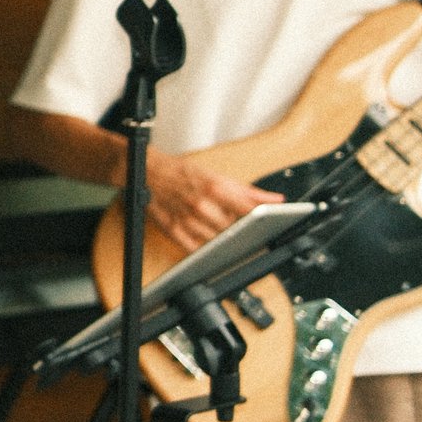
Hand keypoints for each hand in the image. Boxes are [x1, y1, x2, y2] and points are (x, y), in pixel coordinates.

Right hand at [142, 150, 281, 251]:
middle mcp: (202, 205)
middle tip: (243, 227)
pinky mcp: (174, 231)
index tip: (274, 225)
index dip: (263, 220)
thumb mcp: (216, 175)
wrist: (146, 171)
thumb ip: (248, 190)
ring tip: (223, 231)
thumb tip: (275, 199)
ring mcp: (187, 220)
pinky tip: (209, 242)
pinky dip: (206, 249)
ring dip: (225, 240)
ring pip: (217, 241)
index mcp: (215, 188)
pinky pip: (196, 249)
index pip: (248, 210)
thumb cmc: (181, 173)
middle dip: (241, 229)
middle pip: (234, 229)